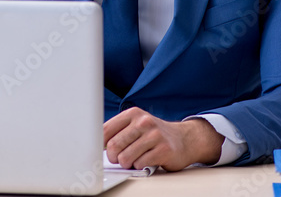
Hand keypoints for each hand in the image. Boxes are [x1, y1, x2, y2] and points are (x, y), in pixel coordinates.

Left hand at [103, 108, 223, 171]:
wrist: (184, 139)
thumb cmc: (154, 134)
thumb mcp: (136, 125)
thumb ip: (118, 132)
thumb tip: (96, 144)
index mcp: (133, 114)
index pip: (105, 130)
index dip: (100, 144)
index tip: (101, 151)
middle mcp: (143, 121)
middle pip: (114, 145)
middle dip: (113, 157)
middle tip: (119, 159)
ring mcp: (154, 135)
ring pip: (125, 157)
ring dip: (127, 163)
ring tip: (133, 160)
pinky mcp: (163, 149)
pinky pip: (140, 164)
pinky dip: (140, 166)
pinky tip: (145, 161)